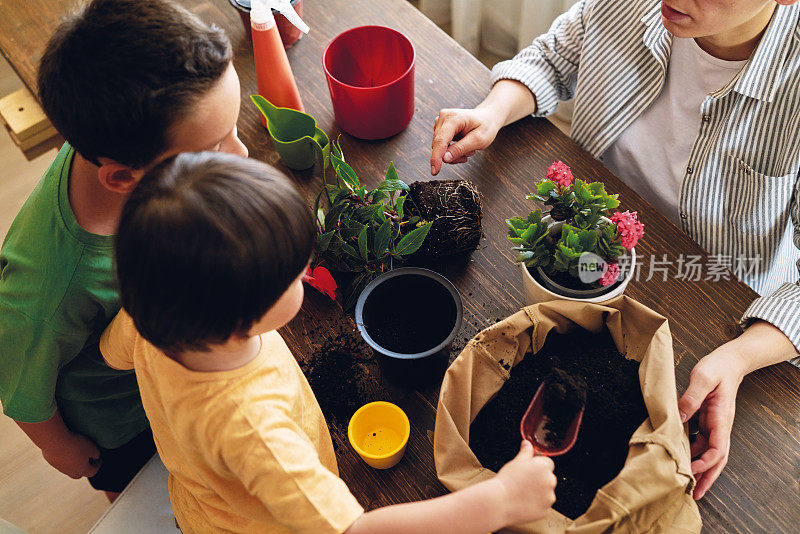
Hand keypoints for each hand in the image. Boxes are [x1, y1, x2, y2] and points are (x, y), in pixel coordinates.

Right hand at [41, 431, 100, 478]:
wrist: (54, 441)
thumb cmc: (76, 444)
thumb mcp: (92, 447)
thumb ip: (96, 454)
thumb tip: (96, 457)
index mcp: (82, 470)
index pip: (92, 472)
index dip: (98, 465)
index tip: (99, 458)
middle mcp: (70, 472)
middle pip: (79, 474)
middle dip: (85, 468)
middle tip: (88, 459)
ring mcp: (60, 468)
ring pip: (69, 469)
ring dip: (74, 463)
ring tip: (77, 453)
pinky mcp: (51, 461)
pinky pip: (60, 461)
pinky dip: (65, 457)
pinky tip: (66, 449)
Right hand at [430, 107, 502, 174]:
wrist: (488, 117)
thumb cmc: (486, 125)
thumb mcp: (478, 140)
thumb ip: (460, 149)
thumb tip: (444, 159)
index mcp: (453, 118)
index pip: (440, 141)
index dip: (436, 158)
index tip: (434, 171)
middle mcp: (444, 117)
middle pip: (439, 145)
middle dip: (451, 156)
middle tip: (467, 155)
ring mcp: (441, 122)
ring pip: (439, 147)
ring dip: (452, 153)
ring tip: (467, 148)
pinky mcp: (440, 127)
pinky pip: (441, 145)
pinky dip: (451, 150)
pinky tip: (462, 146)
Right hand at [493, 441, 556, 524]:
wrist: (500, 502)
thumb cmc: (506, 481)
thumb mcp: (515, 462)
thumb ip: (525, 452)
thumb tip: (527, 443)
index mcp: (544, 466)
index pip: (548, 463)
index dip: (537, 467)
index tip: (528, 471)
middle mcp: (550, 481)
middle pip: (548, 478)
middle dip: (539, 480)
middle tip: (523, 483)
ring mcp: (549, 497)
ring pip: (546, 493)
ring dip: (539, 494)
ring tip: (521, 494)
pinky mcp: (545, 511)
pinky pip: (543, 506)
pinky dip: (536, 506)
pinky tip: (523, 503)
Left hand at [678, 348, 746, 499]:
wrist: (729, 362)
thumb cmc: (717, 367)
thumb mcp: (702, 378)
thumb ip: (691, 397)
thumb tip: (678, 416)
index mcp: (721, 418)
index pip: (718, 449)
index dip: (706, 463)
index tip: (692, 470)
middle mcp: (720, 426)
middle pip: (717, 459)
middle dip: (707, 478)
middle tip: (695, 495)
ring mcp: (715, 425)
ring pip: (709, 453)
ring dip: (700, 469)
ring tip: (687, 484)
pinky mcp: (708, 422)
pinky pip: (702, 443)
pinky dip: (694, 454)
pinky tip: (683, 460)